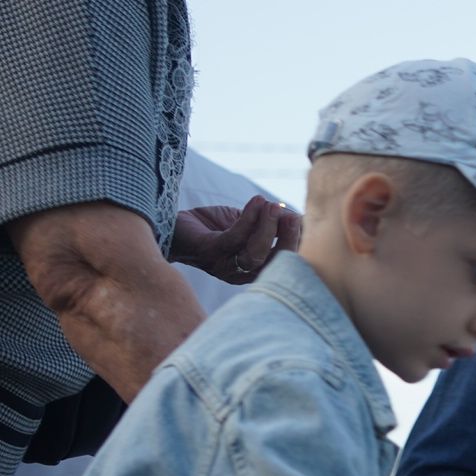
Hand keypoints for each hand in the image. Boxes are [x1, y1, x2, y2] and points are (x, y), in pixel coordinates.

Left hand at [170, 196, 299, 283]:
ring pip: (255, 253)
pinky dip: (249, 218)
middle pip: (273, 263)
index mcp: (253, 269)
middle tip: (292, 215)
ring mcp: (224, 265)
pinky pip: (234, 237)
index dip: (297, 243)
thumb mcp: (247, 224)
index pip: (283, 263)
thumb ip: (269, 223)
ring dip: (268, 228)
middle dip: (287, 238)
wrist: (171, 224)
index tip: (304, 220)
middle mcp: (240, 273)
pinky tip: (257, 202)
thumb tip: (300, 215)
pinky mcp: (208, 251)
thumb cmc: (212, 226)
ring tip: (273, 206)